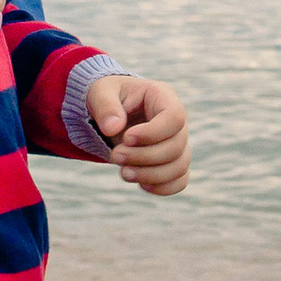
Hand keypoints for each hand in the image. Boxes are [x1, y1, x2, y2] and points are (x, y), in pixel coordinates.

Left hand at [83, 73, 188, 196]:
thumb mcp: (100, 93)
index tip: (126, 138)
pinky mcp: (173, 162)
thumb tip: (112, 128)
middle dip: (144, 157)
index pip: (174, 117)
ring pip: (179, 166)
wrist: (110, 114)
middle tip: (115, 155)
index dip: (153, 133)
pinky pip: (179, 181)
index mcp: (163, 97)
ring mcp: (178, 143)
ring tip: (123, 173)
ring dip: (151, 175)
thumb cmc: (107, 97)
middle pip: (176, 146)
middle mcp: (177, 121)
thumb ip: (105, 107)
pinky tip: (140, 184)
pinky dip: (162, 188)